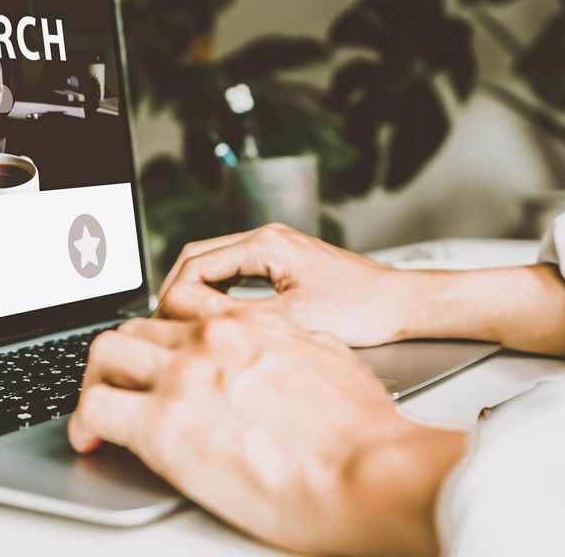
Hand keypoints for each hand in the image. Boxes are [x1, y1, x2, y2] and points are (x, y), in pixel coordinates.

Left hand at [69, 313, 464, 555]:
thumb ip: (299, 349)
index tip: (157, 357)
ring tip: (97, 412)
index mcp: (250, 327)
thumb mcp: (333, 361)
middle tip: (119, 386)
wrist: (368, 471)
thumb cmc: (363, 432)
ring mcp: (183, 378)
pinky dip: (83, 422)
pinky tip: (90, 441)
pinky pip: (96, 408)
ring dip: (95, 381)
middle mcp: (210, 341)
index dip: (162, 334)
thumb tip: (293, 355)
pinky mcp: (162, 425)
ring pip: (105, 355)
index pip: (181, 308)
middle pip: (135, 328)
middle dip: (120, 357)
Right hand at [156, 223, 413, 346]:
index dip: (172, 295)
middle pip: (201, 257)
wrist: (401, 305)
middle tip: (165, 325)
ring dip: (198, 291)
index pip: (196, 263)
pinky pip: (239, 272)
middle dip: (178, 289)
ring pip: (218, 264)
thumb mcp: (292, 320)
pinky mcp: (287, 263)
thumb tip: (193, 320)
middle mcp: (270, 239)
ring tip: (185, 325)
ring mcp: (279, 249)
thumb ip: (237, 317)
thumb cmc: (362, 309)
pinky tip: (218, 318)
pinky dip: (220, 292)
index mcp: (266, 244)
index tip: (163, 323)